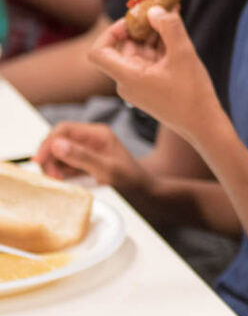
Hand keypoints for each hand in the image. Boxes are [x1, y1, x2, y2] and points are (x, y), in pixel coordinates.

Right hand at [34, 122, 151, 196]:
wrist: (140, 186)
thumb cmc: (129, 177)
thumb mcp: (106, 168)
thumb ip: (82, 157)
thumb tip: (56, 144)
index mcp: (97, 133)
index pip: (64, 129)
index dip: (48, 143)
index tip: (39, 160)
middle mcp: (89, 137)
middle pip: (57, 140)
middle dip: (50, 158)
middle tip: (53, 177)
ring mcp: (85, 147)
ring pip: (57, 153)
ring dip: (54, 166)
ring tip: (62, 181)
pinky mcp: (82, 158)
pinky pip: (63, 162)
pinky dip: (61, 171)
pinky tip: (69, 180)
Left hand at [86, 8, 218, 140]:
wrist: (204, 126)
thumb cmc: (192, 95)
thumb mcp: (184, 55)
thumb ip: (169, 27)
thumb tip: (154, 9)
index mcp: (127, 76)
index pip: (98, 52)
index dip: (110, 32)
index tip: (133, 21)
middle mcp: (127, 82)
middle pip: (123, 48)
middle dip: (141, 27)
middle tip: (159, 9)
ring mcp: (139, 86)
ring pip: (139, 54)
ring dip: (153, 35)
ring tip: (172, 16)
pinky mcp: (151, 88)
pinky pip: (150, 63)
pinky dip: (160, 48)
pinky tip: (176, 35)